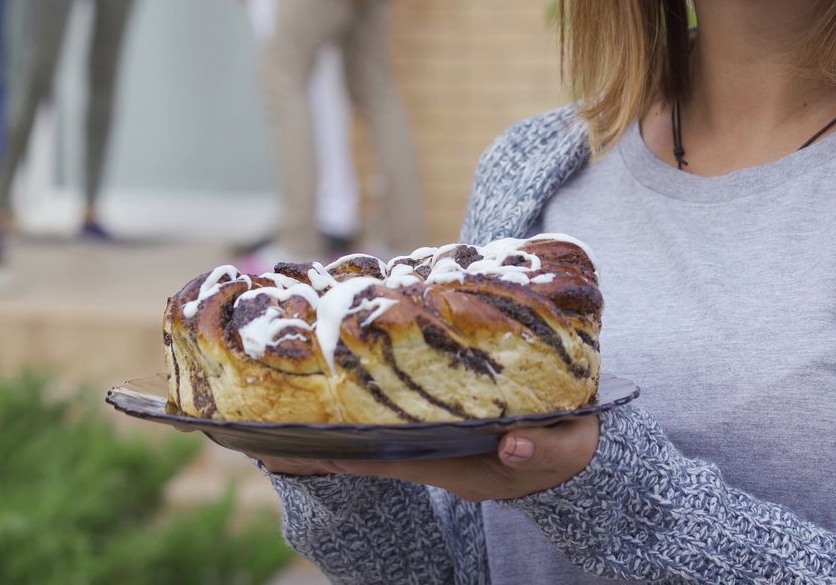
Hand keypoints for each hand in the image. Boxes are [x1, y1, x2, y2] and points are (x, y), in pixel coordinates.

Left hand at [252, 415, 598, 502]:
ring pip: (372, 425)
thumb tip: (513, 444)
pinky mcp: (443, 410)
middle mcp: (433, 450)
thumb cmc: (564, 453)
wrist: (575, 450)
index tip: (285, 450)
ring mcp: (435, 432)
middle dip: (316, 437)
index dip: (333, 455)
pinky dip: (366, 391)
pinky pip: (392, 403)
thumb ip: (538, 449)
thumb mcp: (559, 452)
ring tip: (286, 395)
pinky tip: (346, 370)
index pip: (379, 460)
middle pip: (361, 446)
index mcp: (452, 464)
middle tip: (261, 425)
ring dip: (334, 413)